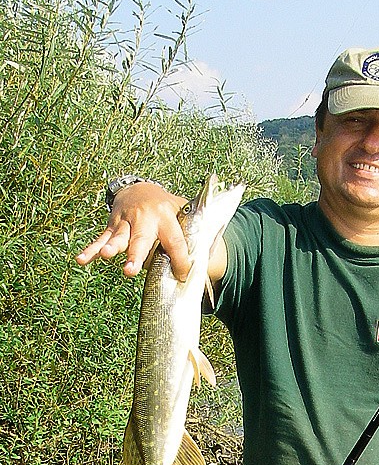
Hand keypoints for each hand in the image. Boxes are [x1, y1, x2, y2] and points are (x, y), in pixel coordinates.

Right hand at [75, 182, 190, 281]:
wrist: (140, 189)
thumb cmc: (166, 210)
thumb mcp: (183, 214)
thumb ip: (195, 233)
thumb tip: (211, 261)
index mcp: (167, 218)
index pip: (175, 242)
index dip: (179, 259)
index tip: (183, 276)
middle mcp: (145, 219)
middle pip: (141, 239)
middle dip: (136, 255)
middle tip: (131, 271)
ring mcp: (126, 222)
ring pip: (118, 237)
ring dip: (111, 247)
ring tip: (106, 257)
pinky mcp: (112, 226)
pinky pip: (100, 239)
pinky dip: (90, 250)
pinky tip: (81, 260)